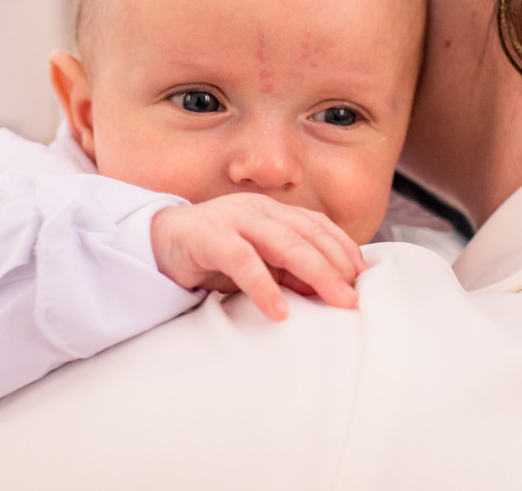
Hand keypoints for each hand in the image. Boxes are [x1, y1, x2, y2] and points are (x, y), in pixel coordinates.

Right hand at [150, 194, 368, 320]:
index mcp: (273, 212)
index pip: (317, 225)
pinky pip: (242, 261)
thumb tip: (329, 290)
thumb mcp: (259, 262)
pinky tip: (279, 311)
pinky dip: (263, 285)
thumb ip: (289, 270)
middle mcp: (258, 210)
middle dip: (336, 266)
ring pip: (283, 243)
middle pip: (307, 235)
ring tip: (334, 300)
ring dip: (313, 272)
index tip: (364, 275)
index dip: (343, 247)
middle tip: (354, 298)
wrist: (156, 244)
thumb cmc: (213, 256)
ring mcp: (234, 220)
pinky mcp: (208, 237)